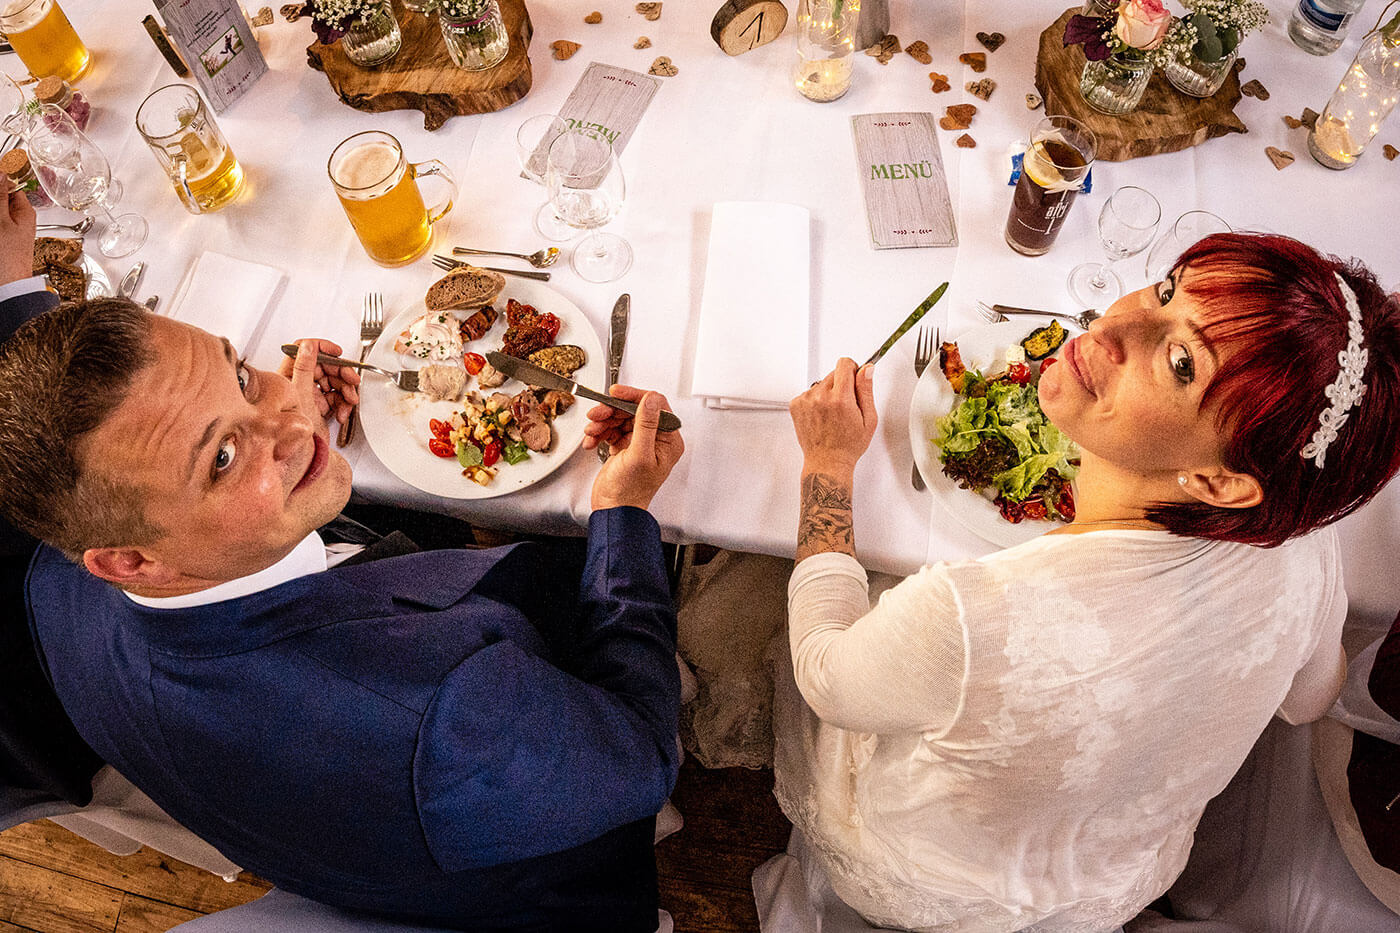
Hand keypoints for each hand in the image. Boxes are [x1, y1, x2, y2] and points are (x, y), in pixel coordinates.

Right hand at [0, 190, 36, 286]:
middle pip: (2, 198)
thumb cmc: (9, 255)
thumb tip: (2, 174)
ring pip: (0, 210)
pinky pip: (1, 221)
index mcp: (25, 211)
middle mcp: (20, 217)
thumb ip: (0, 197)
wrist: (9, 281)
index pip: (11, 185)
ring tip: (1, 232)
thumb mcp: (2, 220)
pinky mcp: (5, 235)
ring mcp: (11, 227)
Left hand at [279, 338, 361, 425]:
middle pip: (325, 366)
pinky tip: (342, 412)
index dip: (321, 347)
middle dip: (341, 373)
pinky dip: (344, 403)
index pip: (304, 350)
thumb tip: (307, 346)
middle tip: (351, 379)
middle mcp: (299, 383)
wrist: (308, 456)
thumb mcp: (301, 393)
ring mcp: (312, 395)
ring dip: (346, 390)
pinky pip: (337, 396)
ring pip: (334, 381)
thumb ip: (304, 367)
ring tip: (350, 400)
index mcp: (289, 376)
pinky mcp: (322, 405)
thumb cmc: (297, 432)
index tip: (336, 351)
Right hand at [585, 385, 683, 510]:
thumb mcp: (639, 454)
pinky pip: (610, 430)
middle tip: (597, 414)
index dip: (634, 396)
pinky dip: (599, 434)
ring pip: (619, 419)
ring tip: (592, 431)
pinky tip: (592, 442)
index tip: (616, 393)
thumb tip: (651, 399)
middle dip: (612, 411)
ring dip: (603, 422)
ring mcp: (639, 443)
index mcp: (668, 440)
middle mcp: (656, 440)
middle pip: (633, 411)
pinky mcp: (624, 447)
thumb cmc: (630, 492)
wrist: (613, 511)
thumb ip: (646, 424)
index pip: (655, 406)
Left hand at [790, 358, 876, 474]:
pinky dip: (816, 400)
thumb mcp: (868, 419)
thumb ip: (866, 390)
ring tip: (833, 415)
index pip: (844, 364)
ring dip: (828, 393)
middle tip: (846, 406)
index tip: (854, 381)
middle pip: (834, 373)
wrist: (827, 462)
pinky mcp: (796, 405)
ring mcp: (805, 400)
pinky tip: (822, 417)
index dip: (853, 370)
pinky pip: (810, 392)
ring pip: (821, 383)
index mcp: (840, 399)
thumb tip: (867, 369)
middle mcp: (820, 397)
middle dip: (842, 385)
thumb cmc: (848, 445)